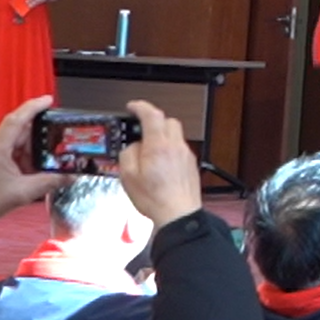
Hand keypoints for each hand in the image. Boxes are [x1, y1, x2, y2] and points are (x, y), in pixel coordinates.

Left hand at [0, 95, 60, 219]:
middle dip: (38, 141)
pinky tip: (26, 172)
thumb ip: (49, 182)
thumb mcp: (21, 193)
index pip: (17, 119)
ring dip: (29, 154)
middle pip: (21, 132)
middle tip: (55, 150)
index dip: (34, 107)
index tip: (48, 101)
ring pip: (15, 143)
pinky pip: (8, 151)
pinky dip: (20, 159)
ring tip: (37, 170)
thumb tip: (69, 176)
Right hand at [114, 101, 198, 225]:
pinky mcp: (191, 164)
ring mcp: (186, 154)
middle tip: (140, 128)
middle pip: (168, 121)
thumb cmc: (154, 198)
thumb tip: (134, 146)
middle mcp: (176, 146)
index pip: (152, 115)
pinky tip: (159, 163)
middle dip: (153, 120)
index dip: (141, 107)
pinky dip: (169, 148)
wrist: (178, 213)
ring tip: (148, 150)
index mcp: (159, 146)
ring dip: (161, 135)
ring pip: (175, 134)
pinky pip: (179, 148)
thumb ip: (128, 154)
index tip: (132, 107)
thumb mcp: (128, 176)